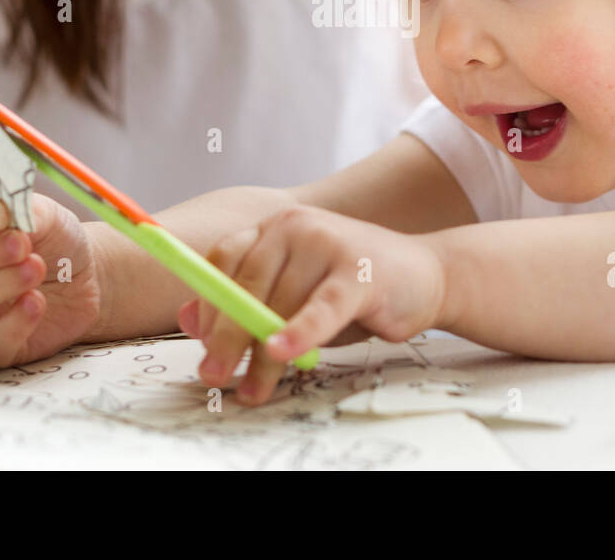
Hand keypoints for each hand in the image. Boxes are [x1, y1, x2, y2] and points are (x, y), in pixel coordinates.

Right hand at [0, 194, 102, 366]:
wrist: (87, 277)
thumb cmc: (55, 242)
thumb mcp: (45, 214)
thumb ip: (22, 209)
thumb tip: (4, 212)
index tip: (1, 214)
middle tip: (24, 245)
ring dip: (1, 284)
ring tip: (36, 269)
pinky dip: (15, 322)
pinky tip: (37, 302)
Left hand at [177, 205, 446, 405]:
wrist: (428, 274)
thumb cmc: (355, 289)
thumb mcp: (295, 293)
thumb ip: (246, 302)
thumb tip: (186, 318)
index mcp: (278, 226)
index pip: (225, 258)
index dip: (207, 302)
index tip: (200, 342)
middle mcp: (298, 226)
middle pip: (246, 282)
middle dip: (225, 336)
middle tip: (213, 375)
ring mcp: (329, 243)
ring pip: (280, 305)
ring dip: (263, 355)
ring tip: (256, 389)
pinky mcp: (359, 271)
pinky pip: (320, 307)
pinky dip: (299, 332)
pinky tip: (281, 352)